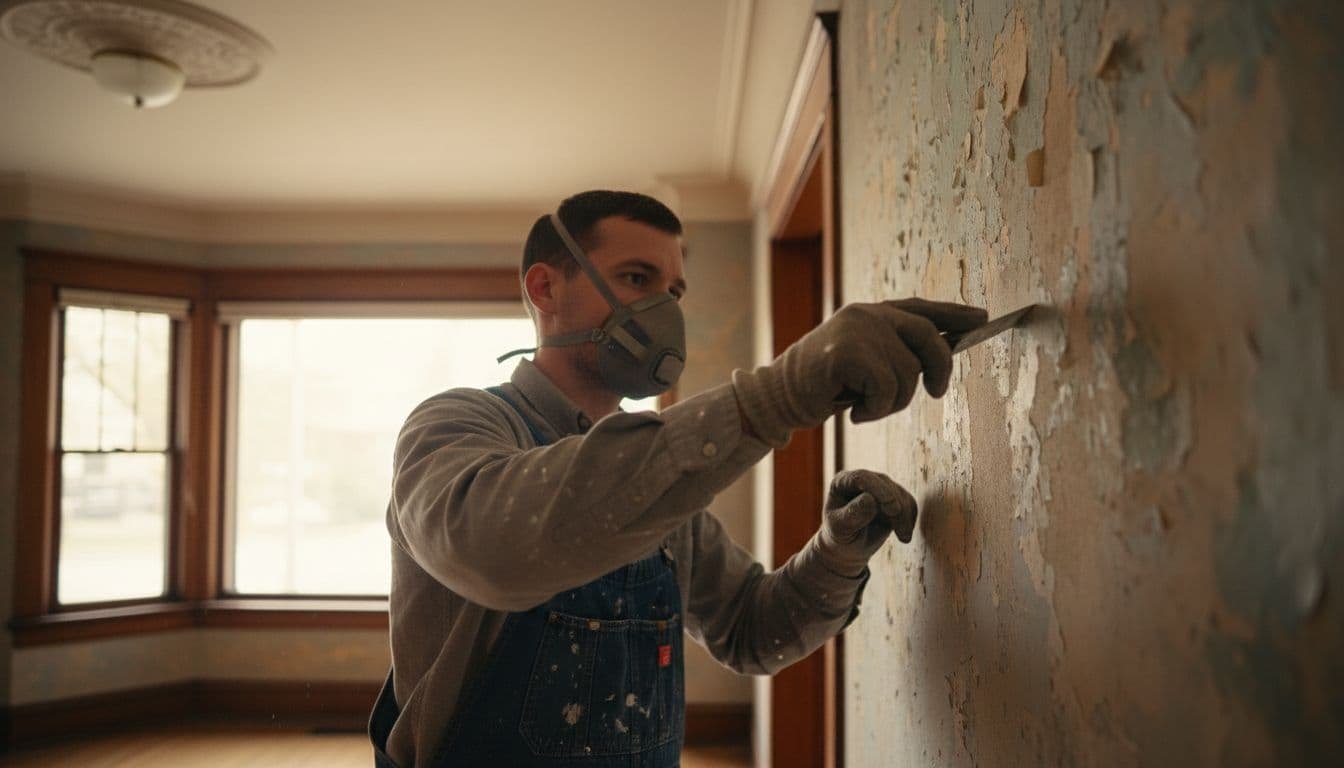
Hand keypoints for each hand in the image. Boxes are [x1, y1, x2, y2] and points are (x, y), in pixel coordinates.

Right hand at [732, 298, 986, 445]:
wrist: (779, 397)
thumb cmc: (824, 385)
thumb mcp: (863, 362)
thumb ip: (894, 352)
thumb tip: (939, 361)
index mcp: (872, 312)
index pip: (921, 308)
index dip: (954, 313)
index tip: (982, 319)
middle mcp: (867, 313)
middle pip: (929, 337)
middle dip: (940, 370)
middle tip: (937, 393)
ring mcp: (857, 329)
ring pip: (909, 374)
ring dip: (894, 403)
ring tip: (868, 407)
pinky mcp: (847, 353)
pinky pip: (888, 388)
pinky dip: (876, 410)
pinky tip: (855, 413)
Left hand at [817, 470, 917, 576]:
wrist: (849, 546)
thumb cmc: (840, 536)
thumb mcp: (840, 529)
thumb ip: (853, 514)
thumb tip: (870, 499)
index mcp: (842, 482)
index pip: (861, 478)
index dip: (876, 488)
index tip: (889, 502)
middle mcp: (862, 480)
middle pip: (884, 484)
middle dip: (895, 504)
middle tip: (901, 529)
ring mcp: (880, 487)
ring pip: (900, 494)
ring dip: (904, 515)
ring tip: (904, 538)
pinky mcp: (894, 497)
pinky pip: (909, 503)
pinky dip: (910, 518)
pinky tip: (905, 536)